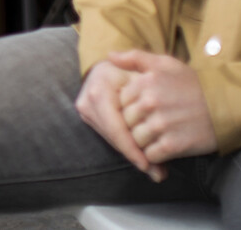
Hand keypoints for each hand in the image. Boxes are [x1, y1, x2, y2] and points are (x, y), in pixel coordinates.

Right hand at [76, 59, 161, 180]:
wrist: (110, 68)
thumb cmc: (132, 71)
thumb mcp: (143, 72)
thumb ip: (147, 82)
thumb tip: (142, 98)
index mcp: (100, 89)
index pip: (115, 126)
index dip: (131, 146)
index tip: (148, 163)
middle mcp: (88, 100)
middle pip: (112, 135)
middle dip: (133, 154)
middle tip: (154, 172)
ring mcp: (85, 109)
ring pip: (110, 138)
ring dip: (130, 153)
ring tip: (152, 169)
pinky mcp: (87, 115)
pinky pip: (108, 135)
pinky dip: (125, 146)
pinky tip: (140, 157)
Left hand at [111, 50, 216, 164]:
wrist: (226, 106)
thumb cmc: (193, 84)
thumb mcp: (165, 63)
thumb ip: (135, 58)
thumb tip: (109, 56)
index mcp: (145, 82)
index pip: (120, 101)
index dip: (129, 108)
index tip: (142, 110)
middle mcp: (150, 102)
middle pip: (125, 122)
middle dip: (134, 126)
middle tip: (151, 125)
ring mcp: (161, 125)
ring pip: (135, 140)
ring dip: (143, 142)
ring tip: (158, 136)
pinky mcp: (172, 145)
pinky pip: (149, 155)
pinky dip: (155, 155)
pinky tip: (165, 146)